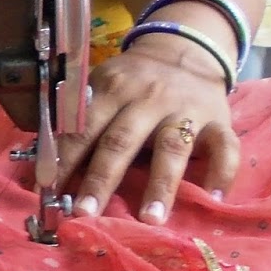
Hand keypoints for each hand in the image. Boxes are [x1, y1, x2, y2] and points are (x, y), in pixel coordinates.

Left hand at [56, 33, 237, 224]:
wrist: (186, 50)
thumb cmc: (135, 81)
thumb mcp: (104, 85)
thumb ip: (82, 117)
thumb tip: (45, 164)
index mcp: (113, 88)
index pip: (84, 127)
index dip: (65, 159)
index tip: (48, 190)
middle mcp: (148, 97)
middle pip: (121, 140)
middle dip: (101, 179)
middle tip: (85, 215)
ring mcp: (186, 109)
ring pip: (173, 148)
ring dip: (161, 185)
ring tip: (150, 220)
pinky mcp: (219, 120)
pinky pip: (225, 147)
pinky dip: (222, 173)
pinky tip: (213, 200)